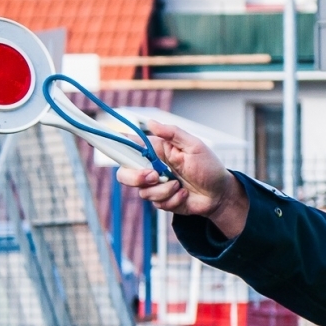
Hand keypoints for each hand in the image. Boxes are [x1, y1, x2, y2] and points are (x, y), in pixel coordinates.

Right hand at [116, 121, 248, 236]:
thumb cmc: (209, 167)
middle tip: (154, 176)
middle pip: (125, 174)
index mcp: (157, 151)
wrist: (220, 194)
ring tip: (181, 186)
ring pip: (143, 192)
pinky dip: (174, 199)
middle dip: (135, 178)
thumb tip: (151, 122)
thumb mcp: (195, 146)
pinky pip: (158, 203)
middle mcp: (152, 167)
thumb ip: (173, 133)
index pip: (130, 147)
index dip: (115, 146)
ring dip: (164, 190)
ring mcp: (156, 186)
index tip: (104, 146)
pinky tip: (185, 195)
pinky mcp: (162, 200)